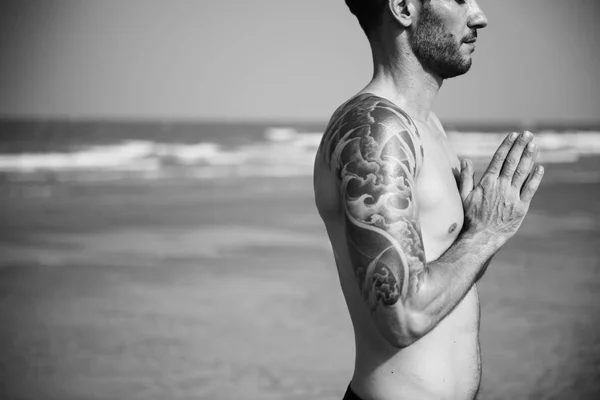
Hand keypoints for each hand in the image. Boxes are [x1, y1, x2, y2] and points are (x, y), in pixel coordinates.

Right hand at [457, 131, 544, 247]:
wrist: (482, 237)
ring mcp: (512, 196)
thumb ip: (466, 177)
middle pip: (512, 162)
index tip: (513, 135)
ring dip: (529, 157)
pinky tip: (540, 167)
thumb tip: (464, 160)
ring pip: (523, 172)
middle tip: (527, 134)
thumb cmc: (470, 218)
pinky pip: (530, 189)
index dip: (507, 145)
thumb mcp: (464, 196)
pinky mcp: (521, 207)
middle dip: (520, 146)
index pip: (499, 159)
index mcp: (487, 182)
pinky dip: (536, 178)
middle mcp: (501, 186)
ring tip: (534, 144)